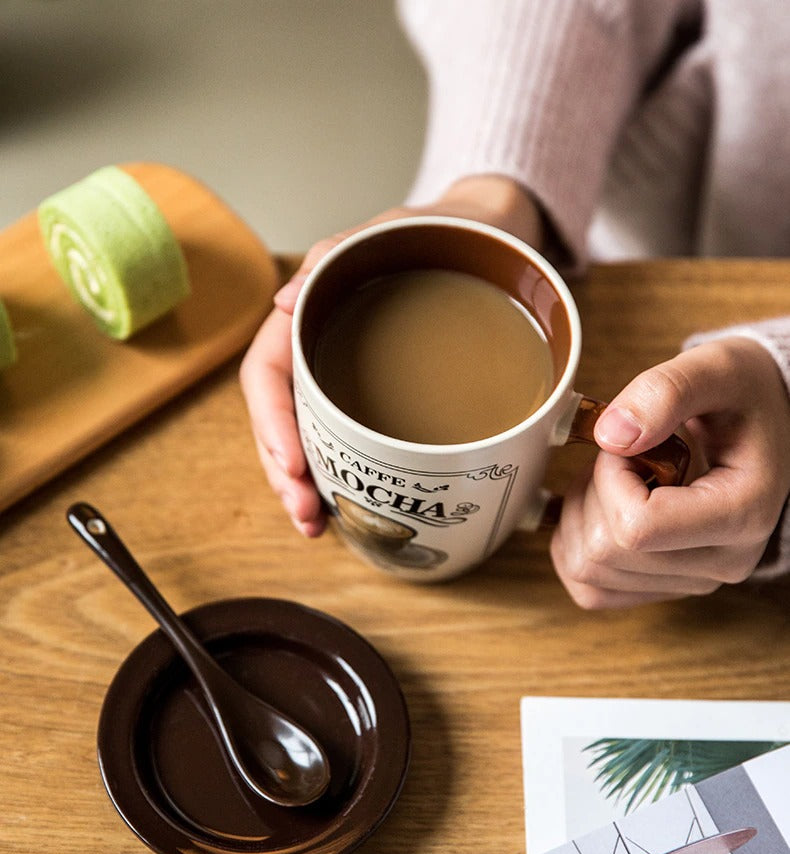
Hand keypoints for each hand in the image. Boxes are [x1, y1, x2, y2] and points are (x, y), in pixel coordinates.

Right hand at [239, 175, 543, 534]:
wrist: (490, 238)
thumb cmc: (437, 231)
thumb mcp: (388, 230)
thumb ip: (335, 257)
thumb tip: (283, 303)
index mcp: (310, 314)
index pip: (269, 372)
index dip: (272, 422)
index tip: (292, 464)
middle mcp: (321, 352)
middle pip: (280, 419)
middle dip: (285, 472)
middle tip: (305, 513)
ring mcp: (347, 378)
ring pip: (307, 438)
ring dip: (302, 485)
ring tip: (314, 526)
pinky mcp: (377, 398)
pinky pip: (345, 440)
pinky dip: (338, 477)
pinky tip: (341, 508)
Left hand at [550, 337, 789, 607]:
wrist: (765, 423)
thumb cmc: (743, 396)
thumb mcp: (716, 369)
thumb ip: (665, 391)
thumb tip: (610, 436)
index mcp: (742, 513)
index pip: (636, 527)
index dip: (608, 478)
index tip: (625, 443)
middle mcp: (722, 562)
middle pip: (605, 553)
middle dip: (591, 494)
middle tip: (621, 457)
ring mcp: (693, 581)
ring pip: (589, 573)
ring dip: (579, 518)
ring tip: (615, 479)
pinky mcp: (665, 588)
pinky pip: (591, 589)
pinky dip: (576, 548)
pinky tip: (599, 508)